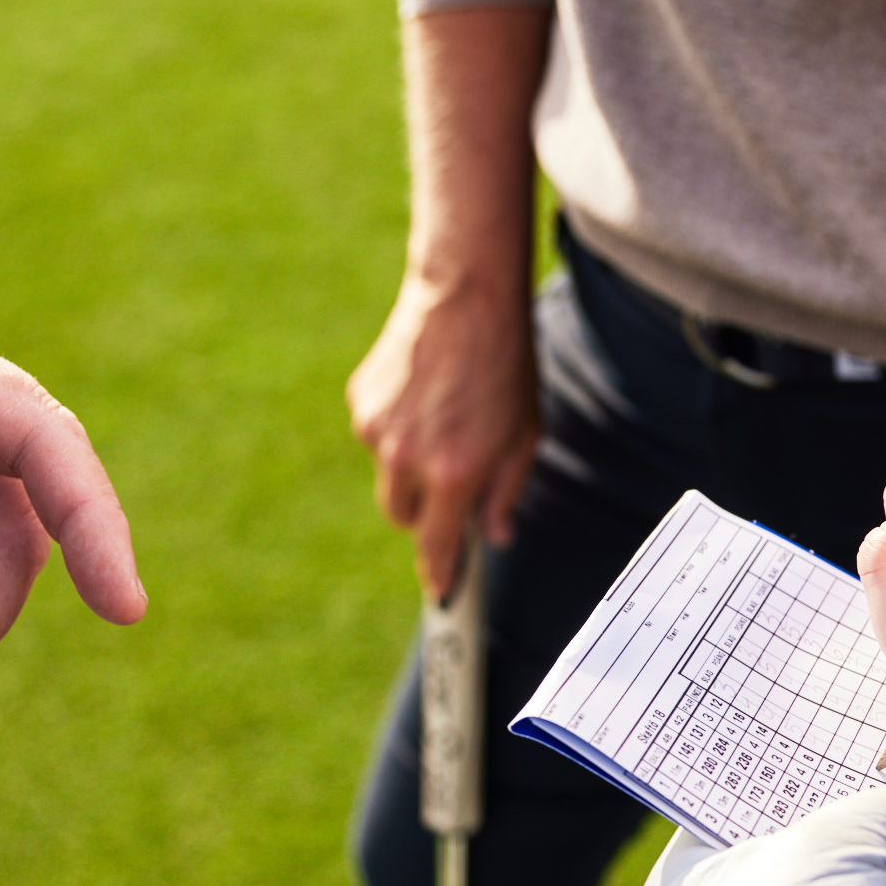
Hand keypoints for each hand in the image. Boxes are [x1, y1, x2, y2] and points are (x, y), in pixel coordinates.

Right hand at [346, 266, 538, 599]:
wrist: (466, 296)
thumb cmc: (504, 366)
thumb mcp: (524, 437)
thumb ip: (506, 493)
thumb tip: (496, 535)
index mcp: (454, 474)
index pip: (436, 545)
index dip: (439, 571)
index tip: (441, 588)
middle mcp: (407, 459)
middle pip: (402, 518)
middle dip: (425, 512)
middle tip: (454, 480)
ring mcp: (377, 431)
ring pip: (387, 476)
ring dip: (410, 466)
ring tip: (444, 419)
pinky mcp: (361, 403)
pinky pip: (376, 437)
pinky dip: (396, 429)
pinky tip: (424, 396)